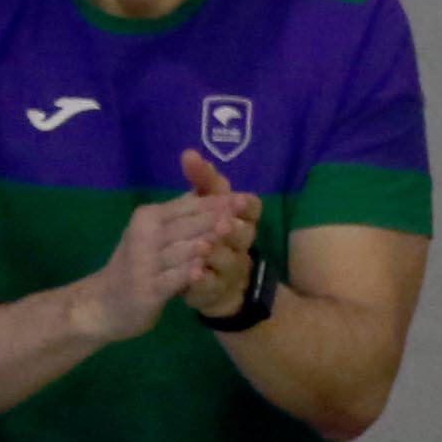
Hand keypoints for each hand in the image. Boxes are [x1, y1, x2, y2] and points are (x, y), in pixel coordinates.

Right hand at [74, 178, 244, 342]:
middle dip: (215, 216)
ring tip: (229, 233)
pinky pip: (171, 279)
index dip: (217, 202)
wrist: (103, 303)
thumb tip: (206, 186)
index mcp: (148, 217)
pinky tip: (203, 272)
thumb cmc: (138, 262)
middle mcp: (144, 236)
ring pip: (181, 250)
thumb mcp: (154, 232)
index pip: (188, 206)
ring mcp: (145, 263)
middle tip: (243, 209)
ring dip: (206, 241)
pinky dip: (187, 275)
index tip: (245, 197)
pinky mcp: (147, 290)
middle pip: (187, 224)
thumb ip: (181, 212)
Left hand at [171, 151, 265, 317]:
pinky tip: (193, 273)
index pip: (252, 207)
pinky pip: (213, 285)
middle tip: (222, 223)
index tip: (238, 199)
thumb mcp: (206, 204)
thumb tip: (189, 152)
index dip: (246, 204)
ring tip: (202, 246)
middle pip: (245, 234)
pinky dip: (204, 279)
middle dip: (234, 228)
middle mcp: (241, 242)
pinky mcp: (216, 290)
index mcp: (240, 218)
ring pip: (230, 259)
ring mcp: (231, 268)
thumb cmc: (208, 233)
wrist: (208, 279)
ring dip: (217, 252)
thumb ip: (202, 181)